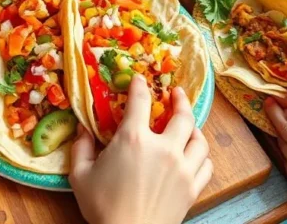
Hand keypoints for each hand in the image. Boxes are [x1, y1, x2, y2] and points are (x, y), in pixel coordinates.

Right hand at [70, 75, 211, 223]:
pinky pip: (206, 165)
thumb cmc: (102, 208)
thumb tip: (83, 129)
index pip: (140, 101)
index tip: (140, 79)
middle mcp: (163, 148)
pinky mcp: (192, 188)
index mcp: (134, 139)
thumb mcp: (80, 176)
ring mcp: (182, 168)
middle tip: (177, 93)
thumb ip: (81, 148)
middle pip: (183, 116)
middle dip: (181, 99)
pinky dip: (202, 157)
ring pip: (200, 140)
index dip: (140, 85)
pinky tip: (195, 156)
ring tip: (189, 125)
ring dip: (195, 129)